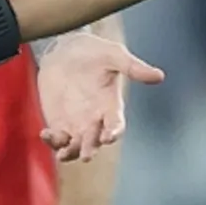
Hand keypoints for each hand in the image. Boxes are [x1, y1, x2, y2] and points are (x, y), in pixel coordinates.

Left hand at [32, 29, 164, 159]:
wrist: (65, 50)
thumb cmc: (94, 51)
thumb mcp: (114, 55)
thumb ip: (133, 67)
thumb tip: (159, 76)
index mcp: (111, 106)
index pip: (116, 125)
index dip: (114, 132)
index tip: (109, 137)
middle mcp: (96, 120)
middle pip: (95, 141)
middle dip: (91, 148)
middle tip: (87, 154)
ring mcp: (77, 124)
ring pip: (75, 147)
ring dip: (70, 153)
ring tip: (63, 153)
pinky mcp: (59, 123)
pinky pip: (57, 139)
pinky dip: (52, 141)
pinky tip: (46, 134)